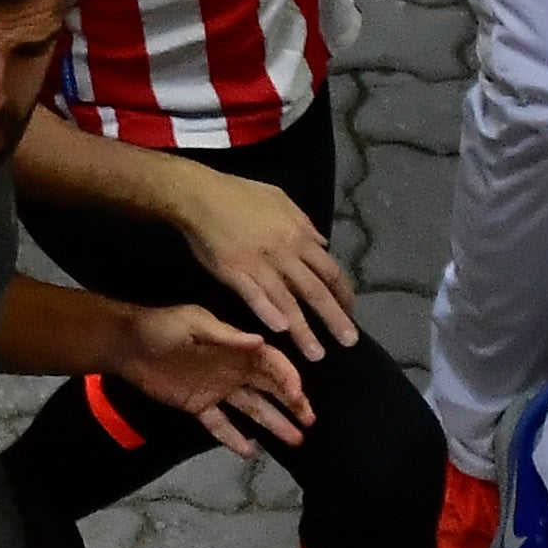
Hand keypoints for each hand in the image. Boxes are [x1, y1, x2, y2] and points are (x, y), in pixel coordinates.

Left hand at [120, 299, 314, 457]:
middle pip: (269, 388)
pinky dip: (234, 437)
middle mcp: (231, 370)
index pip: (271, 364)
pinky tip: (250, 452)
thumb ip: (225, 335)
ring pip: (251, 409)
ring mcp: (215, 389)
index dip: (288, 378)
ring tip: (296, 440)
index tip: (300, 397)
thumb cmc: (158, 327)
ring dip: (273, 423)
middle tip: (311, 421)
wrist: (122, 344)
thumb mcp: (192, 323)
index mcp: (234, 348)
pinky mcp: (197, 405)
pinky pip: (220, 424)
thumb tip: (260, 341)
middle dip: (292, 403)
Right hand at [167, 166, 361, 357]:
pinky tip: (279, 330)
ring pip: (288, 302)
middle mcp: (284, 254)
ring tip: (316, 353)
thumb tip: (323, 244)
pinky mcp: (233, 272)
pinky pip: (253, 296)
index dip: (343, 294)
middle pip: (316, 292)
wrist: (197, 193)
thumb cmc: (239, 194)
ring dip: (304, 330)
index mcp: (298, 236)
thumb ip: (305, 224)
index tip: (350, 312)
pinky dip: (268, 313)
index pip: (330, 271)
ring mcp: (258, 265)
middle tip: (350, 342)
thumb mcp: (281, 199)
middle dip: (334, 319)